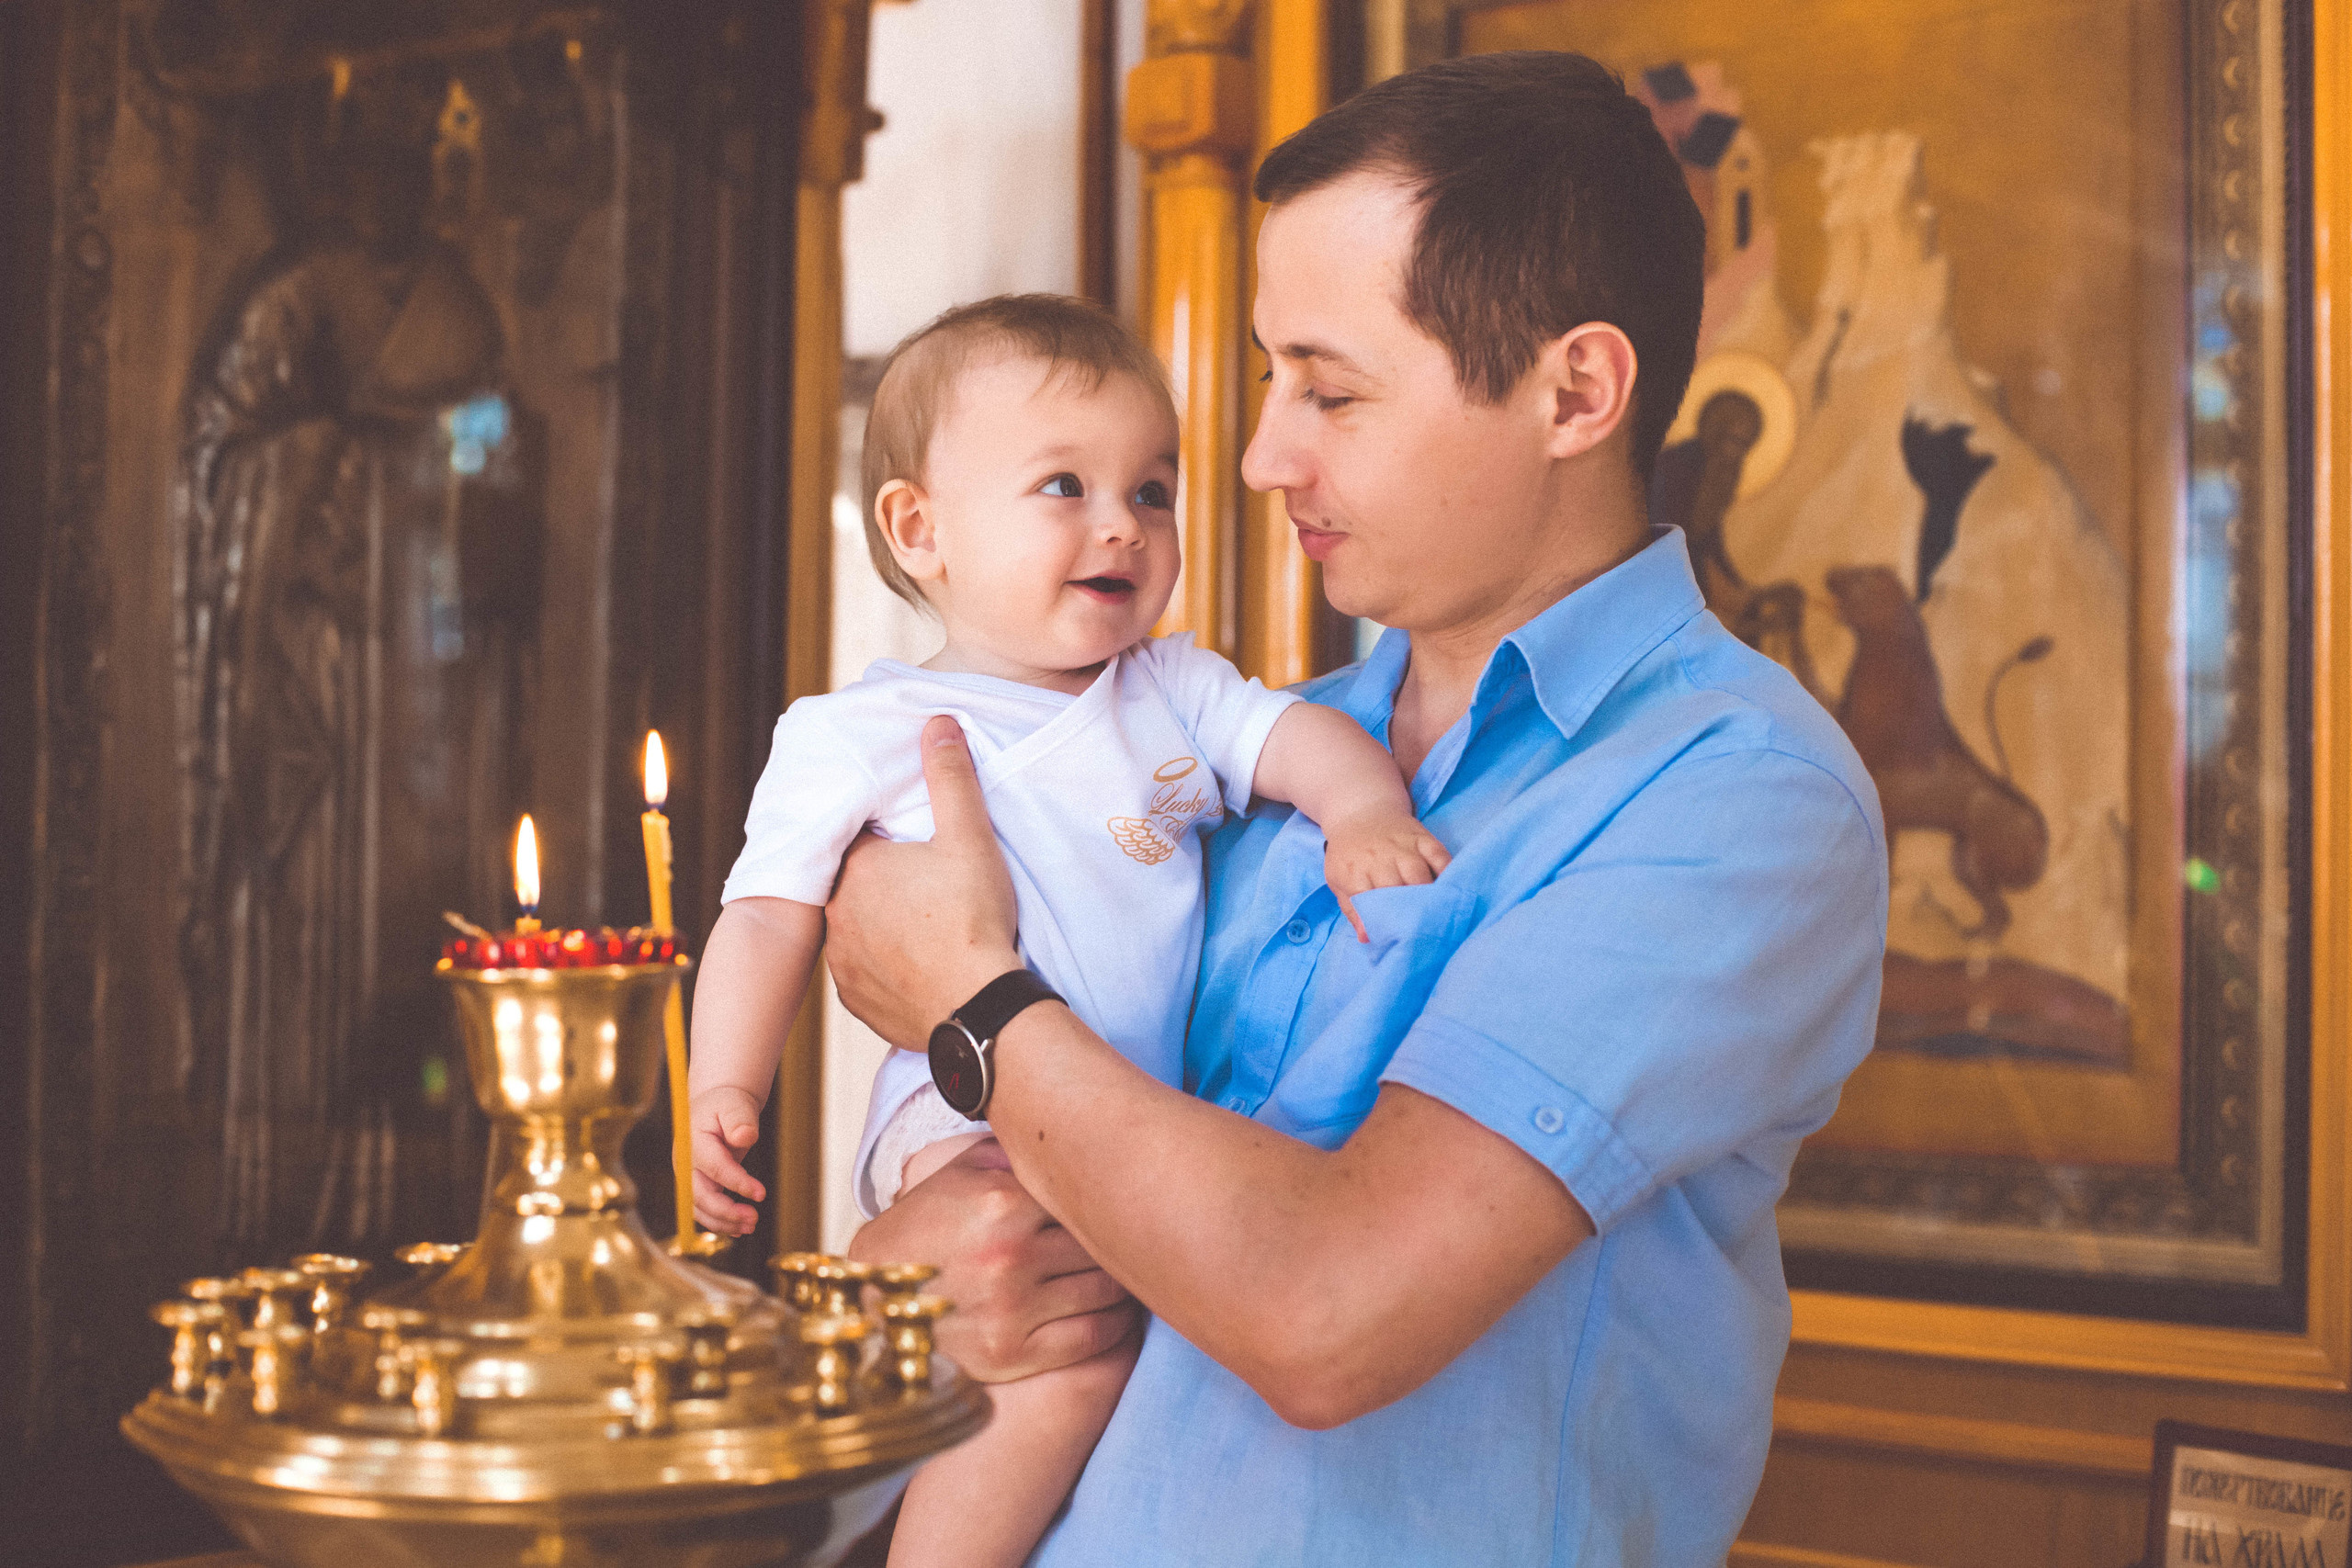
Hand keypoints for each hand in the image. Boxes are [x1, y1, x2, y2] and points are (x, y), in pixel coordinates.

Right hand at [690, 1085, 766, 1234]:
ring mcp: (688, 1176)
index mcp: (693, 1141)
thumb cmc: (727, 1105)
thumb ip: (740, 1120)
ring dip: (723, 1222)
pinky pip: (703, 1210)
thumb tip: (745, 1136)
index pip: (714, 1167)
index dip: (737, 1183)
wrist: (716, 1106)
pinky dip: (719, 1222)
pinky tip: (740, 1228)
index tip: (761, 1194)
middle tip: (754, 1219)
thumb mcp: (735, 1106)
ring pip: (699, 1208)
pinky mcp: (696, 1185)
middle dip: (726, 1212)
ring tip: (751, 1225)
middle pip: (699, 1195)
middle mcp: (685, 1163)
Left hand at [827, 715, 1021, 1046]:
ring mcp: (841, 961)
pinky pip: (864, 972)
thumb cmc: (973, 919)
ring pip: (854, 928)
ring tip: (923, 926)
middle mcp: (834, 914)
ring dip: (878, 924)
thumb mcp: (970, 838)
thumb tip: (937, 723)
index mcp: (856, 868)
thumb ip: (950, 778)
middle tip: (924, 885)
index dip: (885, 837)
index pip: (858, 837)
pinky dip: (883, 966)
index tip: (912, 844)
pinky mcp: (856, 1001)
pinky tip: (915, 963)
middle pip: (853, 883)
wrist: (977, 1009)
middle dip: (881, 880)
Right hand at [847, 1138, 1138, 1382]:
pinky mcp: (1013, 1354)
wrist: (870, 1306)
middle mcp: (1008, 1255)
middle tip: (1137, 1233)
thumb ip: (1009, 1151)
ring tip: (1128, 1268)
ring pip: (1109, 1289)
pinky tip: (1116, 1309)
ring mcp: (1012, 1309)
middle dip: (1119, 1237)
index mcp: (998, 1203)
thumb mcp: (954, 1176)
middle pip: (1103, 1241)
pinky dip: (1118, 1322)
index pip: (1087, 1193)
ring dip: (1124, 1279)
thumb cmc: (921, 1233)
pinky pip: (1096, 1336)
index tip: (1126, 1193)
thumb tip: (1066, 1124)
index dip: (1108, 1194)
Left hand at [1324, 809, 1451, 941]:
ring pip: (1419, 873)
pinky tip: (1451, 890)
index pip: (1369, 899)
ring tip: (1435, 918)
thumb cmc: (1349, 853)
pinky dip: (1447, 871)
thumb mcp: (1338, 879)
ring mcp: (1403, 846)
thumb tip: (1367, 937)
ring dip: (1428, 896)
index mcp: (1355, 870)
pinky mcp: (1422, 837)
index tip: (1394, 939)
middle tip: (1419, 934)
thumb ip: (1352, 908)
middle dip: (1407, 912)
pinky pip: (1439, 855)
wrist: (1360, 810)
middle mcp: (1379, 857)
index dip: (1381, 920)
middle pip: (1396, 887)